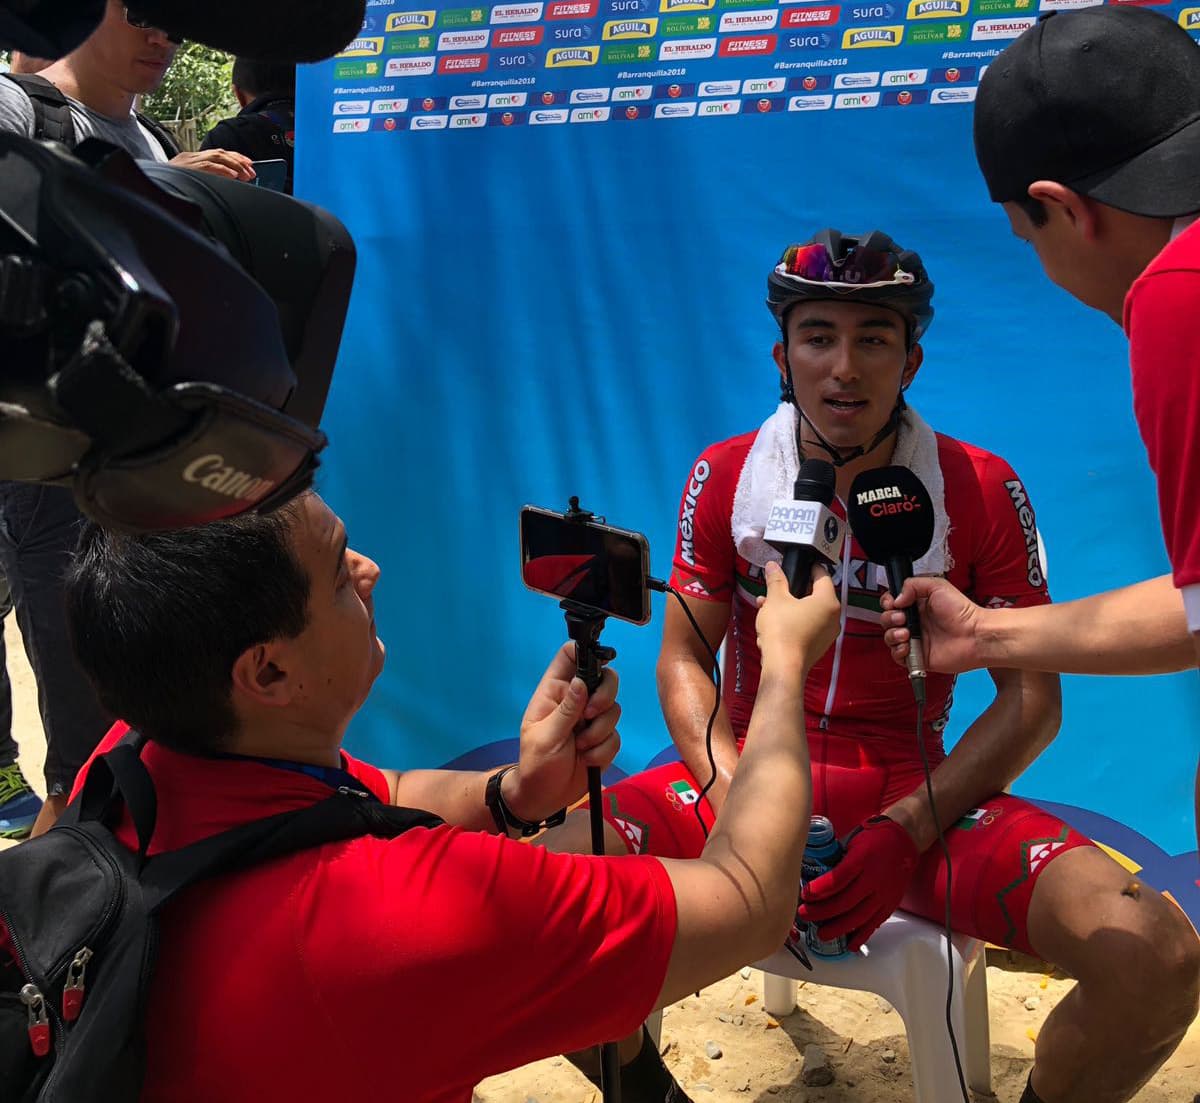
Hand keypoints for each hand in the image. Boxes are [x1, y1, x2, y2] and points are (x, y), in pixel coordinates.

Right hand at [169, 149, 255, 180]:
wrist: (143, 186)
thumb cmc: (166, 188)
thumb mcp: (186, 183)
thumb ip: (203, 181)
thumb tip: (226, 186)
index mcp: (190, 160)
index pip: (217, 154)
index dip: (235, 158)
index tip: (249, 165)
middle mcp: (189, 157)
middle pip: (219, 153)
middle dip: (239, 161)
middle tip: (253, 171)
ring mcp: (187, 161)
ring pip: (216, 157)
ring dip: (235, 165)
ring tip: (247, 174)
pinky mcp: (185, 167)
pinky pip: (208, 165)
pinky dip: (223, 170)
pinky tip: (235, 175)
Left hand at [507, 642, 620, 821]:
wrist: (545, 798)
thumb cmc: (536, 764)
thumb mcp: (546, 737)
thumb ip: (566, 709)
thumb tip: (582, 681)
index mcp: (555, 692)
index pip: (570, 657)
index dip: (585, 652)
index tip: (598, 663)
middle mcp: (576, 700)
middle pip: (605, 678)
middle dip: (604, 696)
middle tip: (590, 715)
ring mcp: (591, 720)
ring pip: (614, 709)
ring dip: (600, 731)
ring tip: (581, 747)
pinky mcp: (603, 739)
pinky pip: (616, 735)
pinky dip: (604, 750)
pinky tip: (587, 760)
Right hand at [754, 561, 839, 675]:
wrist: (783, 667)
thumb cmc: (782, 631)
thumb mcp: (775, 599)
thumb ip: (776, 580)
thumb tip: (773, 566)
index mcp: (828, 602)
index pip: (822, 576)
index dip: (809, 567)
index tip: (798, 565)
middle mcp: (833, 617)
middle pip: (814, 595)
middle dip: (792, 590)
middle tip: (776, 588)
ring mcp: (828, 634)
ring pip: (808, 612)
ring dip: (789, 606)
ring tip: (767, 606)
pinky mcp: (819, 646)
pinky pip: (807, 627)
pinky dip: (793, 621)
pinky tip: (774, 622)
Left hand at [796, 816, 918, 950]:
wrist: (903, 842)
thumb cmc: (874, 838)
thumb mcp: (851, 841)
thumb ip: (835, 858)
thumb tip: (809, 869)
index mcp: (862, 859)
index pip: (838, 879)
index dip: (819, 889)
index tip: (805, 893)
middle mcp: (874, 878)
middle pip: (845, 902)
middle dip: (822, 912)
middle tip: (804, 915)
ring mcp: (883, 894)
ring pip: (859, 917)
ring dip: (838, 928)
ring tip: (820, 934)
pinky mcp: (889, 904)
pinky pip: (874, 923)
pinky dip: (861, 936)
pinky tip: (849, 944)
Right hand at [881, 577, 987, 674]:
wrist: (974, 635)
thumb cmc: (962, 612)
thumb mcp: (937, 586)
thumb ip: (913, 585)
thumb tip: (897, 599)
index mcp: (917, 606)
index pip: (892, 604)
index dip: (888, 603)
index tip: (894, 604)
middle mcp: (915, 623)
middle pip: (887, 621)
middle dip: (889, 618)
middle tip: (902, 618)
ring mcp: (915, 640)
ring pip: (890, 639)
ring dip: (892, 635)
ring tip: (906, 633)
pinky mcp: (918, 657)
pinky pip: (898, 657)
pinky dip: (898, 652)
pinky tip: (907, 646)